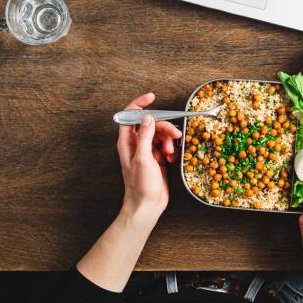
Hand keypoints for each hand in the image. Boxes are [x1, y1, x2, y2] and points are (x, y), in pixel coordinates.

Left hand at [116, 93, 181, 223]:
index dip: (139, 104)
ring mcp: (147, 151)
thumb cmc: (141, 186)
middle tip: (174, 136)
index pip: (130, 115)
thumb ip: (144, 136)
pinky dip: (171, 150)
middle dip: (164, 128)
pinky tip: (171, 158)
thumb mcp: (143, 158)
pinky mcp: (157, 158)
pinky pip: (166, 146)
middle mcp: (136, 144)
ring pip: (160, 135)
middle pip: (151, 124)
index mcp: (127, 142)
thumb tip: (147, 117)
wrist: (147, 205)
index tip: (152, 97)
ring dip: (168, 141)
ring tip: (170, 152)